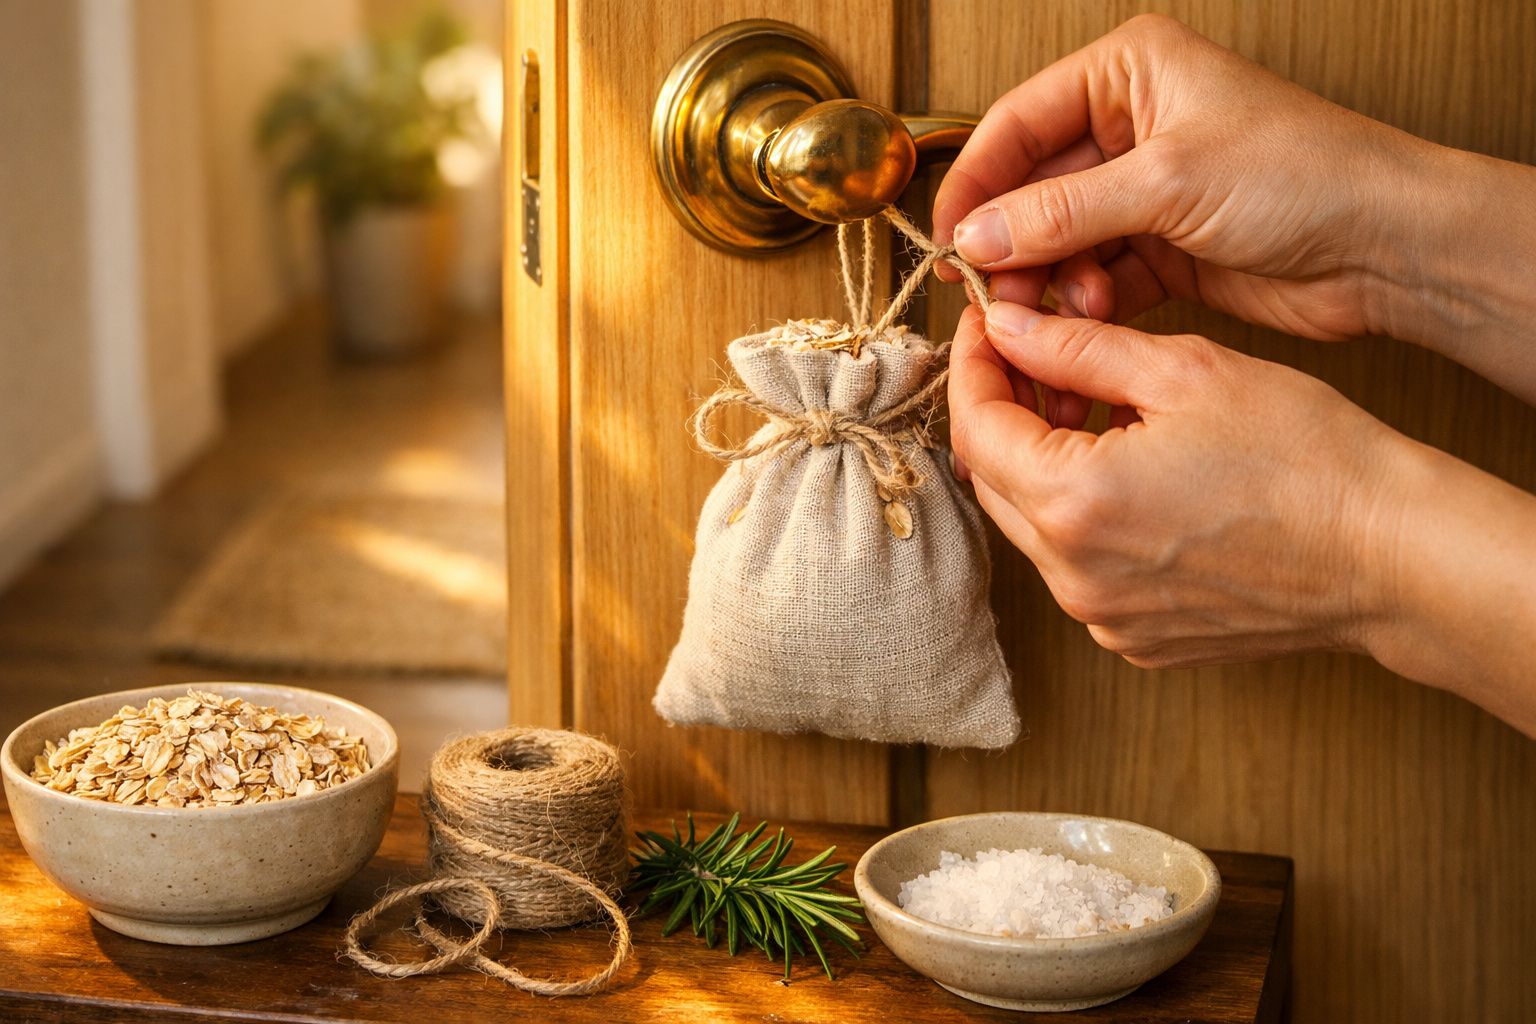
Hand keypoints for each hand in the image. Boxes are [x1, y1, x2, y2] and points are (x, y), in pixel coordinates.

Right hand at [934, 14, 1430, 346]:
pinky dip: (1088, 301)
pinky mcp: (1159, 247)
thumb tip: (976, 235)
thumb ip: (1061, 211)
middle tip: (998, 291)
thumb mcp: (1167, 182)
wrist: (1386, 247)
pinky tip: (1099, 315)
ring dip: (1054, 280)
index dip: (977, 183)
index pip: (1018, 123)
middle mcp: (1130, 127)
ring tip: (1069, 306)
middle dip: (1015, 244)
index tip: (948, 239)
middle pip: (1031, 189)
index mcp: (1128, 74)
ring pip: (1058, 240)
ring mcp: (1143, 190)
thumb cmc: (1306, 176)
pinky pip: (1093, 275)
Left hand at [950, 302, 1535, 735]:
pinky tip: (1129, 476)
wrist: (1389, 556)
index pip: (976, 426)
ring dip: (1041, 465)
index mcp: (1073, 504)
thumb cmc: (1305, 457)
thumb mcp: (1186, 373)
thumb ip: (1077, 349)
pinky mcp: (1135, 640)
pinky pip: (1078, 569)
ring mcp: (1102, 617)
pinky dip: (1082, 519)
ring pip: (1033, 527)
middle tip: (1035, 357)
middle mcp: (1073, 577)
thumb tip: (1007, 327)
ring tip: (1094, 412)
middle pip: (994, 481)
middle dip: (1003, 412)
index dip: (975, 364)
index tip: (989, 323)